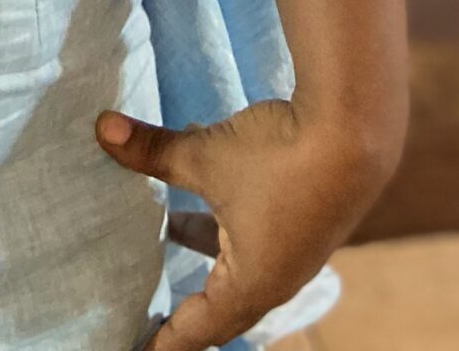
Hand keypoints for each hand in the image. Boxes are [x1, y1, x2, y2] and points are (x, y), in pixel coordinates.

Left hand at [96, 97, 390, 350]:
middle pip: (217, 310)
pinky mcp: (303, 221)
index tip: (138, 349)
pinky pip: (255, 237)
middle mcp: (274, 279)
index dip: (162, 342)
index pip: (194, 331)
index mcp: (249, 285)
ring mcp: (292, 253)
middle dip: (181, 311)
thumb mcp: (206, 155)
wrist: (357, 131)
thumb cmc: (279, 156)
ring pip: (236, 265)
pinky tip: (208, 180)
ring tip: (166, 229)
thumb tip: (102, 129)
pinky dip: (225, 220)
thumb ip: (152, 150)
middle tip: (148, 312)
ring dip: (200, 247)